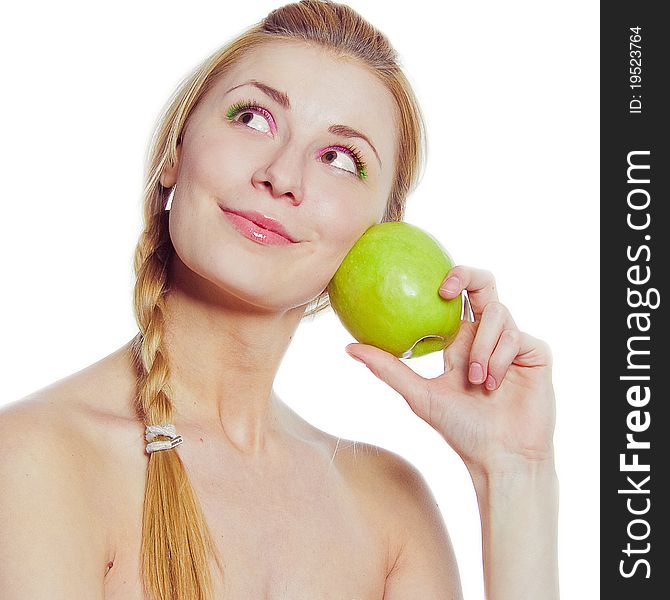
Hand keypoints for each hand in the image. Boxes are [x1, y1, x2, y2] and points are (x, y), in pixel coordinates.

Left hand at [345, 265, 555, 474]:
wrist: (500, 457)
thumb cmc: (460, 430)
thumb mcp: (419, 395)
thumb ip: (388, 369)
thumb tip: (348, 348)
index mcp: (462, 340)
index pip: (456, 296)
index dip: (448, 279)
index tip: (432, 286)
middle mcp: (487, 335)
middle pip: (484, 285)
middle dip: (468, 276)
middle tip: (445, 289)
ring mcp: (513, 343)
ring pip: (499, 315)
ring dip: (482, 348)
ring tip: (476, 382)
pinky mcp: (535, 353)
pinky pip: (518, 337)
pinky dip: (501, 359)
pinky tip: (494, 385)